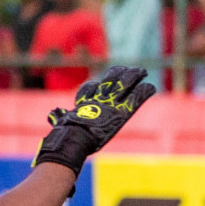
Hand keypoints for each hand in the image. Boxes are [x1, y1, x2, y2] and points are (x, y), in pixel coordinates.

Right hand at [34, 66, 156, 175]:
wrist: (76, 135)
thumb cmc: (67, 132)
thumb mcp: (62, 122)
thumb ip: (59, 116)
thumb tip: (54, 113)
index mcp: (84, 102)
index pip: (90, 89)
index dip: (95, 86)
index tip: (100, 84)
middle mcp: (99, 98)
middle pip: (110, 79)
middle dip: (120, 73)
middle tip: (128, 70)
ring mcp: (112, 102)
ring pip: (124, 83)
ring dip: (134, 76)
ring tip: (142, 71)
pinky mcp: (122, 110)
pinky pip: (135, 98)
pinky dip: (144, 92)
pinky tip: (150, 87)